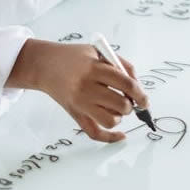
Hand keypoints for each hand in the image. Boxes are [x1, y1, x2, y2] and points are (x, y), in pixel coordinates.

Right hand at [5, 39, 149, 142]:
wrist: (44, 65)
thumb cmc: (74, 56)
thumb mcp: (98, 51)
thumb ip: (121, 65)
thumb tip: (138, 86)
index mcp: (94, 68)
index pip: (125, 83)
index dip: (140, 93)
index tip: (145, 99)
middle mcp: (86, 88)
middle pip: (120, 104)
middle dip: (130, 104)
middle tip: (129, 100)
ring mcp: (80, 103)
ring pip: (110, 120)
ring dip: (120, 116)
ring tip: (117, 107)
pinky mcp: (75, 115)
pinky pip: (94, 133)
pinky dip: (110, 137)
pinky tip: (120, 135)